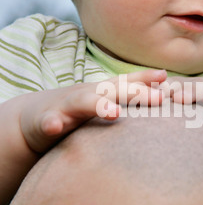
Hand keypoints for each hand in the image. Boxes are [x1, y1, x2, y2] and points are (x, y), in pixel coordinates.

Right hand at [20, 70, 166, 152]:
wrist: (32, 116)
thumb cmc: (76, 112)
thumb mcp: (102, 105)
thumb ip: (128, 102)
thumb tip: (162, 99)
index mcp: (101, 93)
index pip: (127, 83)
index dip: (146, 79)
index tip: (166, 77)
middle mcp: (86, 95)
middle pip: (113, 90)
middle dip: (136, 92)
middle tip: (160, 98)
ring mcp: (65, 107)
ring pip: (82, 102)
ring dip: (98, 105)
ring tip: (114, 112)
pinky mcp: (44, 122)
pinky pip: (48, 122)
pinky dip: (51, 123)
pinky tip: (54, 127)